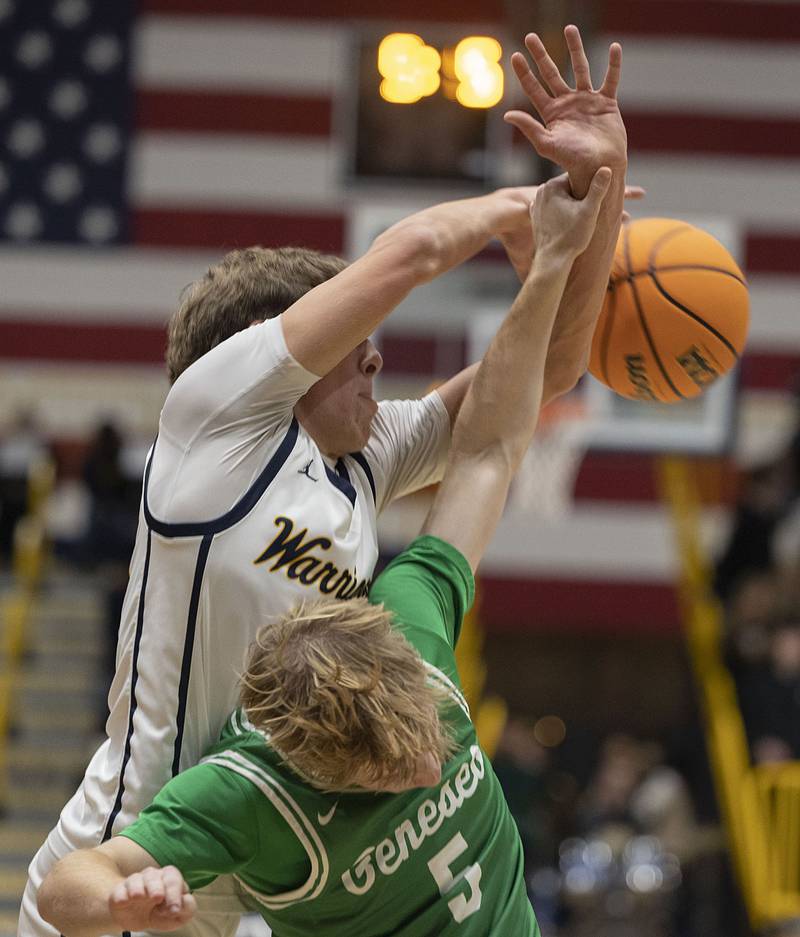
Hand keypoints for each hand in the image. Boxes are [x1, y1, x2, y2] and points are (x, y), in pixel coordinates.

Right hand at [109, 866, 196, 930]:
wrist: (135, 918)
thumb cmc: (160, 913)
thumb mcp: (177, 915)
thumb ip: (188, 908)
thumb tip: (186, 902)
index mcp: (168, 879)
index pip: (173, 878)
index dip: (174, 893)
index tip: (174, 910)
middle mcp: (151, 877)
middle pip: (154, 876)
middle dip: (157, 886)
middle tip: (158, 897)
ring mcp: (134, 884)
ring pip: (136, 880)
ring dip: (138, 887)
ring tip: (139, 897)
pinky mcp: (119, 893)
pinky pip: (119, 891)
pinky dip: (121, 896)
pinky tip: (125, 901)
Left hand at [499, 182, 644, 279]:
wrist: (552, 261)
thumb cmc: (571, 237)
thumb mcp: (589, 211)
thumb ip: (597, 189)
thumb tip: (606, 168)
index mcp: (552, 186)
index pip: (577, 176)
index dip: (590, 184)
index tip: (601, 193)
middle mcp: (541, 192)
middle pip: (569, 188)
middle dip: (582, 195)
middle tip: (595, 206)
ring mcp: (537, 205)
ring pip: (561, 200)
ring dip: (573, 204)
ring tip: (583, 216)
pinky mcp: (536, 218)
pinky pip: (554, 211)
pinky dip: (562, 214)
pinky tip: (570, 222)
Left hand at [504, 25, 626, 196]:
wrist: (599, 169)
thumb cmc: (572, 161)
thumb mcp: (546, 145)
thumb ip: (528, 128)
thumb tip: (506, 114)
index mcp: (551, 113)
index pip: (534, 88)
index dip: (524, 72)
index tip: (514, 56)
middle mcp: (567, 104)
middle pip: (551, 73)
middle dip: (541, 55)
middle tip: (530, 37)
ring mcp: (587, 101)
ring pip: (580, 68)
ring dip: (575, 48)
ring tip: (569, 28)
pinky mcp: (606, 103)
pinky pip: (610, 79)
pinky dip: (614, 64)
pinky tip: (615, 47)